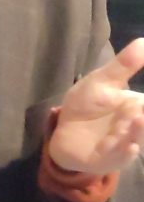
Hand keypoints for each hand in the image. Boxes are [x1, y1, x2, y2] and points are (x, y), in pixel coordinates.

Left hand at [49, 40, 143, 174]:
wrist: (64, 130)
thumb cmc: (88, 104)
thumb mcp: (103, 80)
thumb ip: (124, 64)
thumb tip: (143, 41)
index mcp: (141, 108)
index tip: (143, 103)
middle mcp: (138, 129)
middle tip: (141, 107)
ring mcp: (126, 146)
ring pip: (135, 139)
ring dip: (136, 131)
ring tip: (136, 117)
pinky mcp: (109, 160)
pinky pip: (119, 157)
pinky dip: (123, 151)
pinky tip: (128, 146)